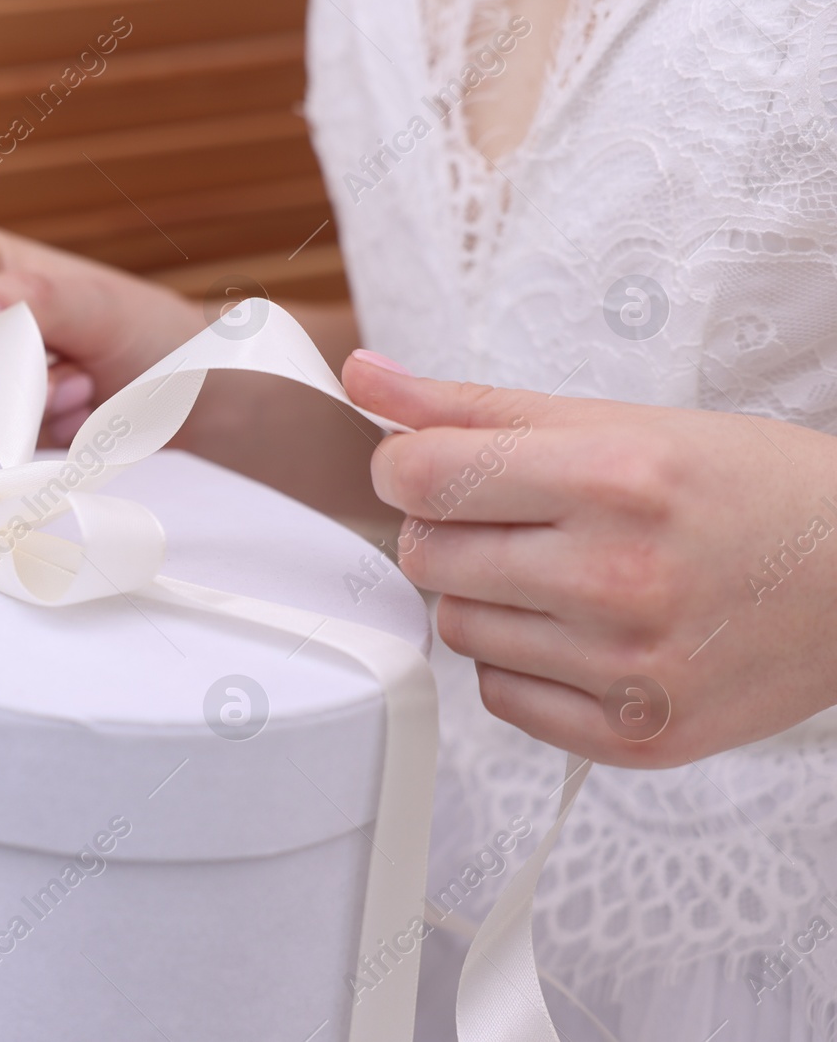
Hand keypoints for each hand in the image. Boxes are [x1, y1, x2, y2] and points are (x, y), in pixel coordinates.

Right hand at [0, 225, 202, 446]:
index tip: (44, 358)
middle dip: (3, 395)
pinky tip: (54, 428)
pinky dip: (8, 452)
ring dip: (12, 426)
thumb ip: (29, 300)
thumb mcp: (98, 306)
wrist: (169, 392)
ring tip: (71, 397)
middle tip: (74, 380)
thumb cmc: (139, 335)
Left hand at [343, 350, 836, 766]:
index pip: (421, 477)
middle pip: (425, 556)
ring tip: (561, 575)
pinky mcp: (633, 735)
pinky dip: (521, 663)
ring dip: (484, 598)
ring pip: (456, 628)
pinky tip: (580, 632)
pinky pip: (498, 696)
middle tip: (513, 521)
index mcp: (613, 478)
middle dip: (447, 531)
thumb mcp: (617, 423)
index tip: (430, 470)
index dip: (404, 469)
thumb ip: (473, 406)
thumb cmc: (746, 491)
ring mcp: (626, 667)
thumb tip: (365, 376)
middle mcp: (618, 575)